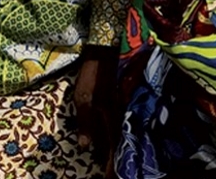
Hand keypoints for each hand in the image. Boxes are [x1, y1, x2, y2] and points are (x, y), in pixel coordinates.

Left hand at [70, 48, 120, 164]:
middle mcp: (125, 118)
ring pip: (128, 138)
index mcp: (113, 119)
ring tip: (121, 165)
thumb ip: (86, 123)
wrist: (110, 50)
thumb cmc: (94, 74)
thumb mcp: (83, 98)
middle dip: (119, 164)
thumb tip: (86, 147)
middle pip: (123, 148)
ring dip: (123, 152)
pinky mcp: (132, 104)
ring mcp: (130, 111)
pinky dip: (126, 137)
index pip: (113, 151)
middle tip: (115, 175)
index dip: (111, 169)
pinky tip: (123, 142)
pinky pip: (129, 126)